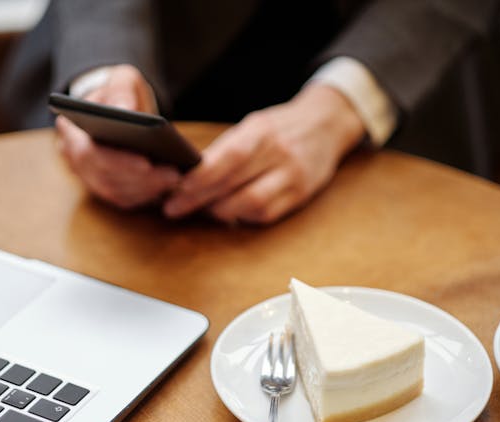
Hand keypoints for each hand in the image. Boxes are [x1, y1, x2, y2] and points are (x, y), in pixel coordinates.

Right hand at [56, 64, 179, 208]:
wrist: (116, 105)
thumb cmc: (118, 92)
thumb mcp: (120, 80)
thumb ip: (120, 90)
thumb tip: (125, 110)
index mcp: (70, 130)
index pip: (89, 153)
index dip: (117, 161)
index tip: (146, 163)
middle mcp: (73, 158)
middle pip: (104, 178)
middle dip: (141, 178)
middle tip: (173, 174)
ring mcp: (87, 176)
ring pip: (115, 192)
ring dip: (147, 189)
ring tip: (176, 178)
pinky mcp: (104, 187)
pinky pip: (124, 198)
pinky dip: (146, 195)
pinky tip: (169, 186)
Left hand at [163, 84, 365, 223]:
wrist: (326, 125)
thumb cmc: (279, 128)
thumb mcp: (253, 126)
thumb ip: (225, 149)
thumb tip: (186, 173)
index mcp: (261, 131)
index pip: (229, 156)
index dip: (201, 176)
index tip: (176, 188)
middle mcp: (279, 153)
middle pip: (234, 183)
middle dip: (198, 199)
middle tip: (173, 208)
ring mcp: (292, 176)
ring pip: (250, 204)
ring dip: (221, 211)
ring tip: (203, 210)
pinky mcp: (300, 195)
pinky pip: (266, 214)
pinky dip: (243, 217)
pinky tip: (229, 214)